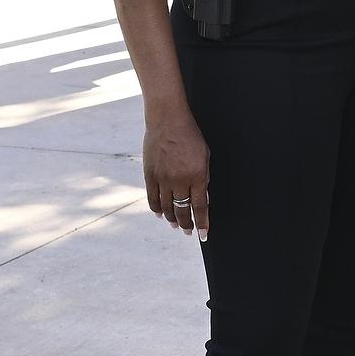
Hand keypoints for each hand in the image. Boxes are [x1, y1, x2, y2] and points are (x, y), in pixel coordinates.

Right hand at [144, 112, 212, 238]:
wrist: (168, 121)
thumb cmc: (190, 136)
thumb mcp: (205, 156)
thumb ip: (204, 179)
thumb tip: (203, 199)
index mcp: (197, 176)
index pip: (200, 207)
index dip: (202, 223)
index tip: (203, 235)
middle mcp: (179, 180)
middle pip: (183, 211)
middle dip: (187, 225)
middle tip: (188, 232)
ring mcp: (163, 179)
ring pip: (167, 207)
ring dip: (172, 219)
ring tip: (176, 225)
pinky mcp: (150, 175)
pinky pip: (152, 198)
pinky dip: (156, 209)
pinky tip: (161, 214)